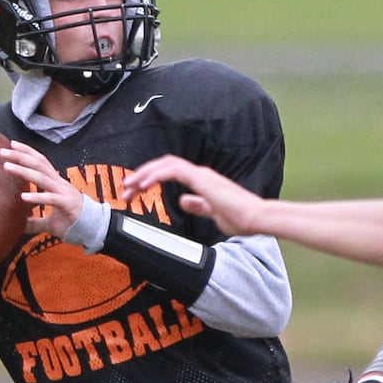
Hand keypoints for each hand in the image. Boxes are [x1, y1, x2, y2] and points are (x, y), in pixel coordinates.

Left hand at [1, 140, 84, 238]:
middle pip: (39, 165)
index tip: (11, 144)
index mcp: (55, 184)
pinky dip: (38, 197)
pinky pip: (51, 199)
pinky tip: (24, 198)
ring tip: (8, 167)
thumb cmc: (73, 222)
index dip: (27, 152)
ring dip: (24, 171)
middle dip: (20, 156)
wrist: (95, 229)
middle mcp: (59, 184)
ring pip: (42, 178)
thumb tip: (19, 226)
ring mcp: (64, 193)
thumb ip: (35, 222)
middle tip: (3, 151)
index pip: (41, 162)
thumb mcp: (49, 222)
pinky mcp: (68, 205)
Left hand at [123, 154, 262, 235]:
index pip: (171, 171)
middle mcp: (200, 174)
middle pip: (164, 165)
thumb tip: (183, 201)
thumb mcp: (214, 213)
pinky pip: (173, 170)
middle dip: (142, 175)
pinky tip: (143, 185)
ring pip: (166, 164)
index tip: (136, 191)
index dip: (151, 178)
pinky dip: (155, 175)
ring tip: (129, 186)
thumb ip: (198, 205)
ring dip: (144, 174)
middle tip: (126, 188)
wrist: (256, 218)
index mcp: (203, 180)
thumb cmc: (241, 218)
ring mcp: (201, 175)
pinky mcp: (201, 179)